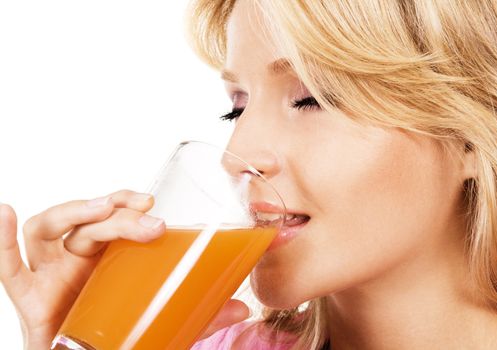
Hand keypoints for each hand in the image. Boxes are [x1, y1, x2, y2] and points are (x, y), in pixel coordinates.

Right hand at [0, 190, 249, 349]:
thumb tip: (243, 310)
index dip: (128, 204)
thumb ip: (200, 315)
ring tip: (99, 209)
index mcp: (111, 256)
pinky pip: (10, 266)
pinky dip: (1, 240)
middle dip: (116, 214)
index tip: (152, 203)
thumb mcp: (164, 319)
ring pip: (50, 228)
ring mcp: (52, 271)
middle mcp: (80, 256)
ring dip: (73, 212)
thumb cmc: (122, 332)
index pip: (115, 216)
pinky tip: (5, 212)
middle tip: (148, 218)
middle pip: (91, 222)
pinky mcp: (29, 295)